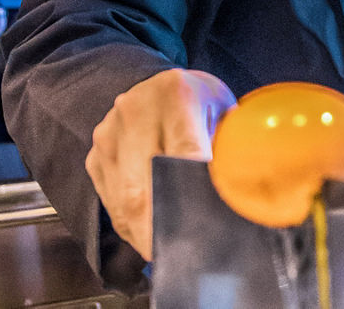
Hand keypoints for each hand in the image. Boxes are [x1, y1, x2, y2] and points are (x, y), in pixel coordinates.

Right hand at [85, 68, 234, 260]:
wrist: (163, 87)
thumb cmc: (204, 106)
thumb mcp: (227, 117)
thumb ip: (232, 150)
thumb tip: (246, 197)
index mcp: (176, 94)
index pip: (183, 156)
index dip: (190, 198)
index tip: (199, 232)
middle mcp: (135, 111)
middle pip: (145, 187)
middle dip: (161, 231)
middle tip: (180, 258)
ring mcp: (110, 134)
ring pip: (124, 201)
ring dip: (145, 235)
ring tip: (166, 255)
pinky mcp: (96, 156)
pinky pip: (111, 202)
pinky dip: (131, 226)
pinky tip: (149, 236)